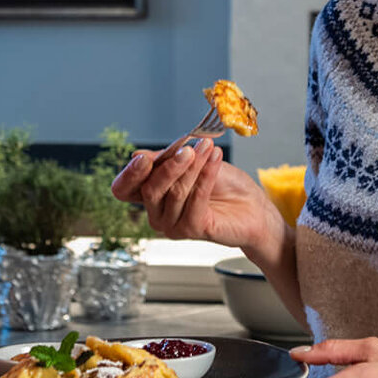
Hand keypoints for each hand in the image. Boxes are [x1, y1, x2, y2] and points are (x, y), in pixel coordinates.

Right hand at [111, 140, 279, 250]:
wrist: (254, 206)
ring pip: (175, 193)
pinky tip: (215, 159)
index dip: (129, 175)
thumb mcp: (192, 162)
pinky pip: (195, 199)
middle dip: (170, 166)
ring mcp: (172, 225)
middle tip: (189, 147)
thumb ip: (166, 159)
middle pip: (149, 190)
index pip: (123, 189)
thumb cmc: (224, 184)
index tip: (144, 158)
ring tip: (209, 148)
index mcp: (150, 195)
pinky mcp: (192, 230)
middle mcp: (156, 214)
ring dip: (194, 166)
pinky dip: (206, 176)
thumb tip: (137, 154)